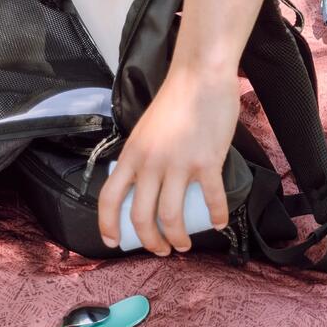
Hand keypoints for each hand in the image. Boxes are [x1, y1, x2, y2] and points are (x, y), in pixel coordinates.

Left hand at [96, 62, 239, 255]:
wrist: (200, 76)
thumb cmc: (177, 99)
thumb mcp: (146, 130)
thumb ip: (143, 156)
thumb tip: (148, 182)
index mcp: (131, 154)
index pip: (109, 198)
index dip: (108, 225)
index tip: (114, 242)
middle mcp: (150, 163)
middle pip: (141, 216)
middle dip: (150, 241)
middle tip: (161, 249)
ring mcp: (179, 164)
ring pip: (171, 216)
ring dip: (178, 238)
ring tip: (184, 245)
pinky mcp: (207, 162)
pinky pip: (211, 199)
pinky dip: (216, 216)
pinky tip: (218, 223)